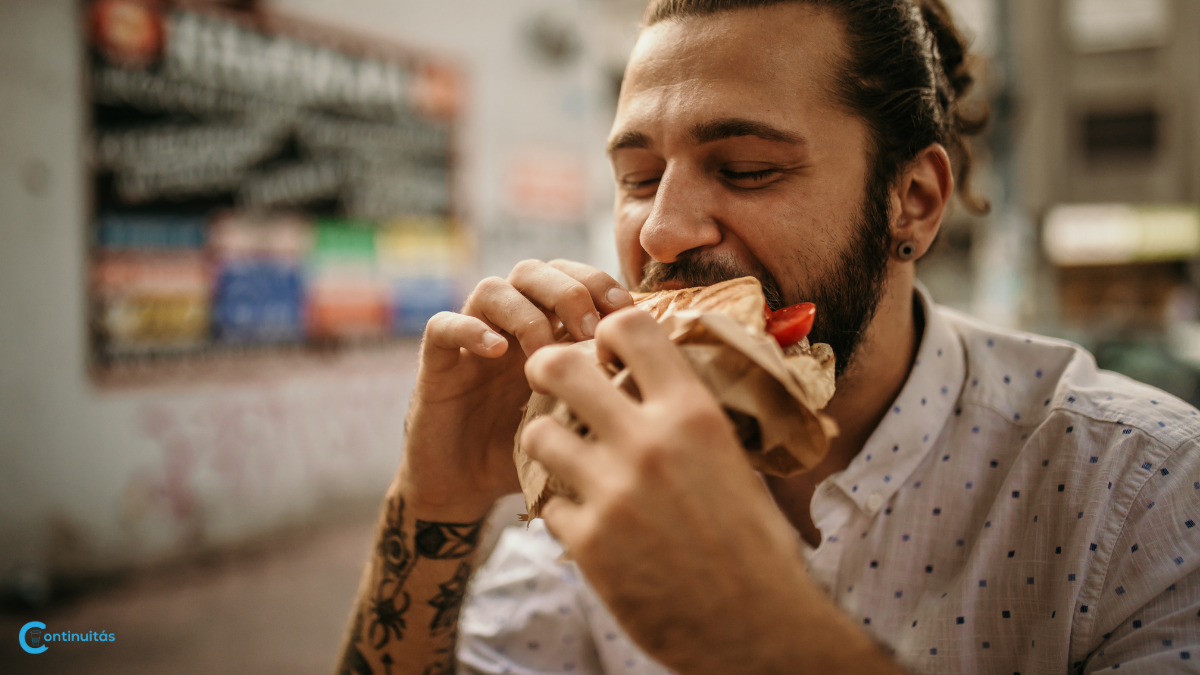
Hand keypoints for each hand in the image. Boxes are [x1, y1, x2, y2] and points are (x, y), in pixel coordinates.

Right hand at [400, 259, 633, 519]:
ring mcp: (473, 339)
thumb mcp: (580, 420)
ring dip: (526, 312)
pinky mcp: (437, 362)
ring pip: (493, 288)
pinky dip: (471, 329)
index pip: (574, 278)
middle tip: (591, 330)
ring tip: (545, 350)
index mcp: (549, 329)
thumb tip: (673, 381)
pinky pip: (444, 325)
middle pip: (535, 270)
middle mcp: (511, 325)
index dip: (601, 284)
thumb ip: (612, 394)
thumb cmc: (532, 454)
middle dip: (569, 290)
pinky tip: (497, 351)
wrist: (468, 489)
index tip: (628, 313)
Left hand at [520, 309, 896, 673]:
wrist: (757, 625)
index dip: (608, 331)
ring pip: (537, 433)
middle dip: (546, 368)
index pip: (630, 327)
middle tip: (549, 381)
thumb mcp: (730, 459)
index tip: (605, 351)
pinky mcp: (587, 542)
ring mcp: (611, 492)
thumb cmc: (754, 541)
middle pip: (560, 368)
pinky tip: (588, 521)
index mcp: (692, 413)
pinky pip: (548, 503)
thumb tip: (653, 381)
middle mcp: (647, 443)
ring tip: (566, 456)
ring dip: (547, 442)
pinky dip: (563, 510)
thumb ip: (687, 417)